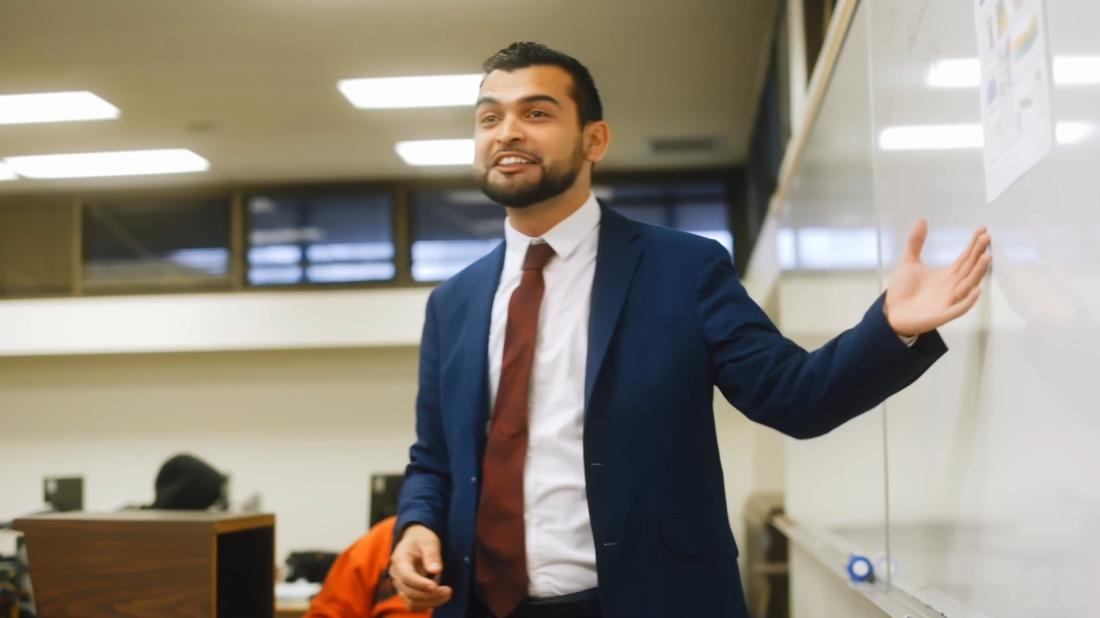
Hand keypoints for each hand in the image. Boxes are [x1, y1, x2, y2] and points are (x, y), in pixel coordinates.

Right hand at [389, 524, 452, 610]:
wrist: (414, 541)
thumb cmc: (422, 539)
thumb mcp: (428, 541)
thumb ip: (432, 554)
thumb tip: (436, 570)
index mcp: (400, 560)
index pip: (407, 576)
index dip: (420, 583)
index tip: (435, 586)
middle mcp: (396, 575)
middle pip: (409, 592)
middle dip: (430, 594)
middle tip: (449, 591)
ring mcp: (400, 585)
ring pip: (411, 601)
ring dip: (430, 602)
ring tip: (447, 595)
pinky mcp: (406, 592)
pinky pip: (413, 605)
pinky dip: (426, 604)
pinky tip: (440, 599)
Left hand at [884, 219, 990, 336]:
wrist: (892, 313)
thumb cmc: (903, 290)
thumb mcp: (909, 262)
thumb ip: (915, 242)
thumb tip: (922, 219)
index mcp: (948, 275)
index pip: (965, 257)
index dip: (974, 244)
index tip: (983, 229)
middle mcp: (953, 286)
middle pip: (970, 268)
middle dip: (979, 254)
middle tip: (987, 237)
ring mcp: (949, 301)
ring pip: (968, 285)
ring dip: (978, 272)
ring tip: (986, 257)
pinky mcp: (943, 314)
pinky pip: (960, 308)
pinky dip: (969, 300)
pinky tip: (976, 290)